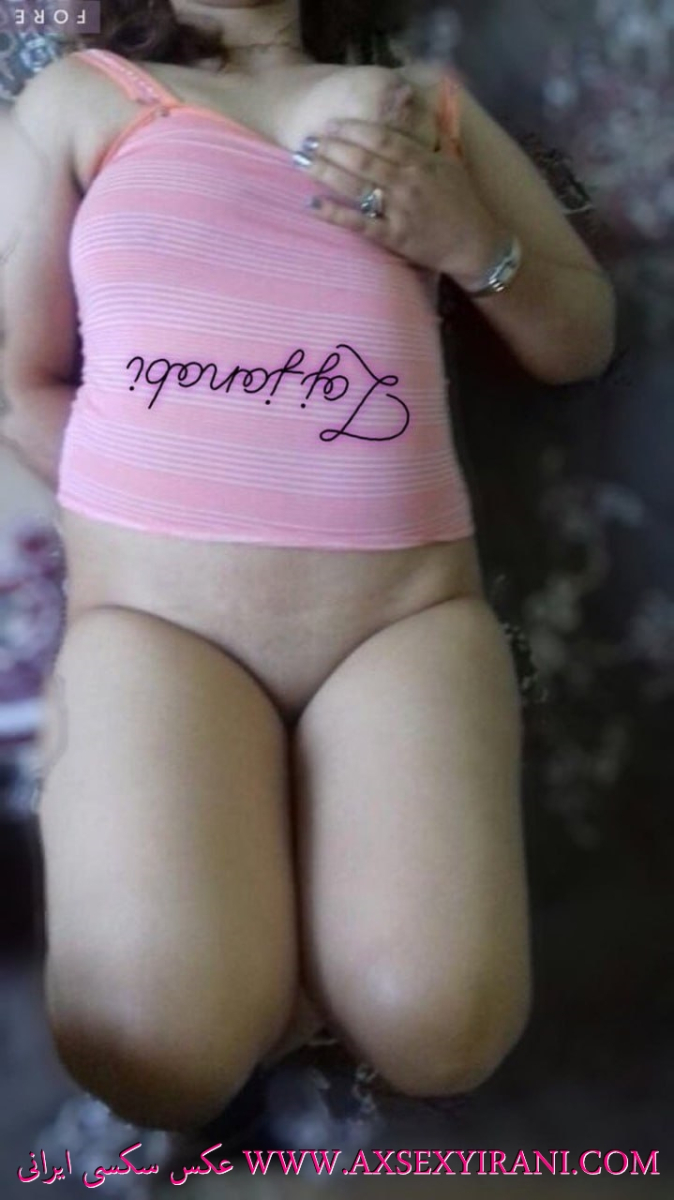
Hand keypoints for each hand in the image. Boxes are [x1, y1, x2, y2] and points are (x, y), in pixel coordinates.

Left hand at [294, 118, 503, 281]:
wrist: (476, 244)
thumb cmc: (463, 202)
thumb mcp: (451, 163)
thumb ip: (430, 138)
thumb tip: (419, 109)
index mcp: (421, 161)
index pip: (382, 138)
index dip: (353, 128)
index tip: (331, 122)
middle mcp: (408, 182)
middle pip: (362, 159)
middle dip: (331, 147)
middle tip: (307, 139)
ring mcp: (400, 210)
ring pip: (357, 187)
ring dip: (326, 172)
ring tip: (302, 161)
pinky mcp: (394, 237)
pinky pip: (359, 224)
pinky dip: (335, 214)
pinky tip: (313, 204)